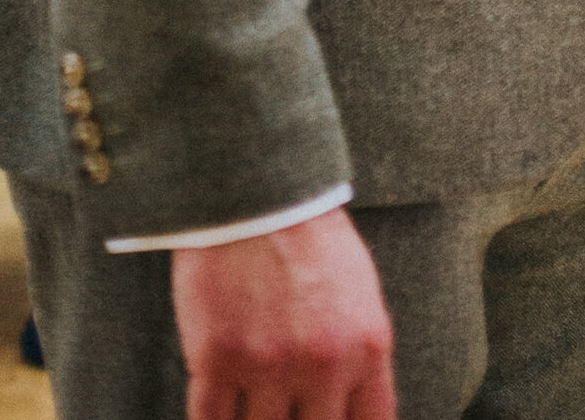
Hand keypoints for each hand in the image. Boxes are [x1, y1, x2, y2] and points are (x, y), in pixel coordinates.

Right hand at [172, 205, 394, 419]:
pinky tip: (218, 414)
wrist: (258, 188)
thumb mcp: (361, 296)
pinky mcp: (217, 359)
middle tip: (285, 411)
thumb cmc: (312, 241)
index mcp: (367, 347)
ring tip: (252, 403)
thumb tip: (353, 412)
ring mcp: (269, 364)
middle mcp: (323, 363)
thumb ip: (360, 359)